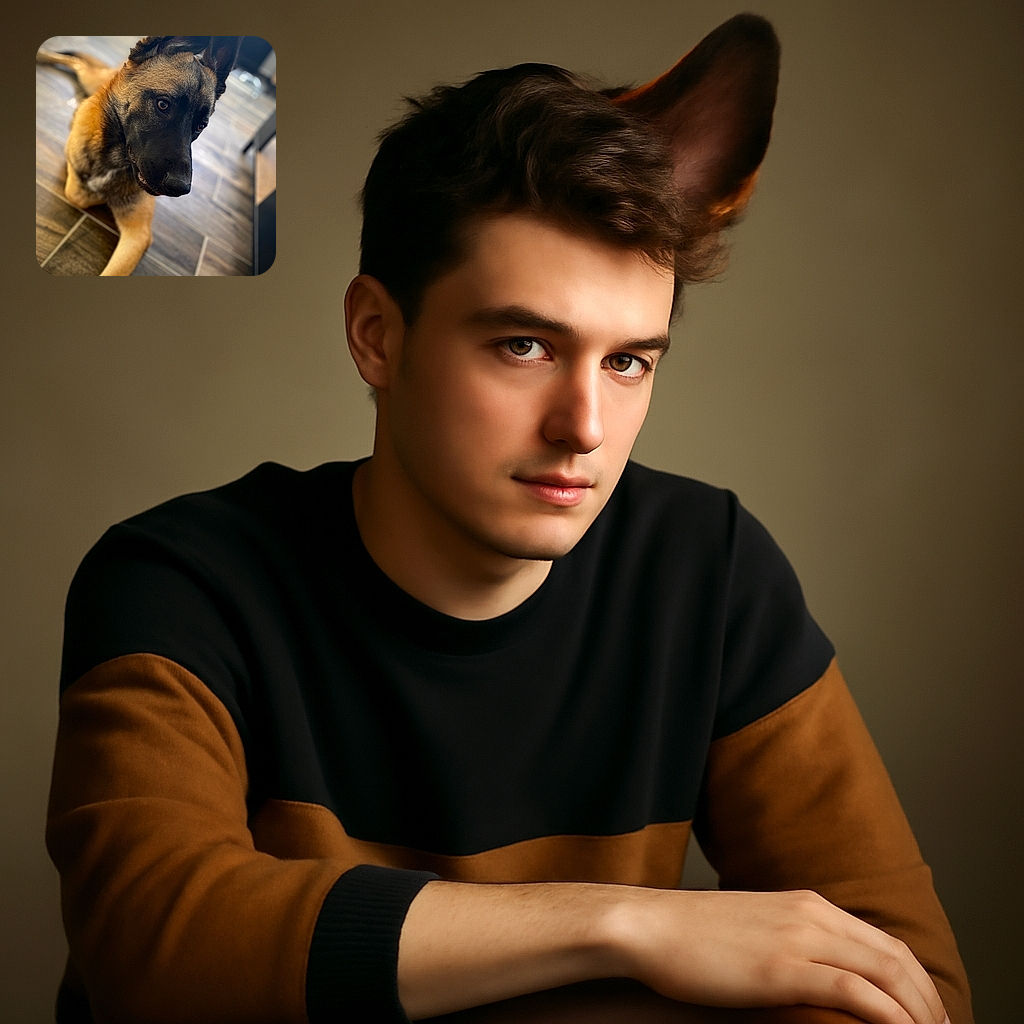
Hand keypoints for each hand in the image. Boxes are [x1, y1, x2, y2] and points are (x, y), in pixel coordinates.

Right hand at [607, 888, 947, 1023]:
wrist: (648, 925)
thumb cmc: (689, 935)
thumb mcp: (750, 928)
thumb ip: (786, 940)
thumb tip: (808, 972)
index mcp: (805, 903)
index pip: (881, 940)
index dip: (914, 980)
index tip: (926, 1014)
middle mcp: (811, 914)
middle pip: (895, 957)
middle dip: (929, 1000)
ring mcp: (799, 938)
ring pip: (885, 972)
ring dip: (918, 1011)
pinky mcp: (783, 967)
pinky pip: (855, 991)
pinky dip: (889, 1015)